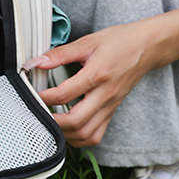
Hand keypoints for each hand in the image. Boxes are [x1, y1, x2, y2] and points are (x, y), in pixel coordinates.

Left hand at [24, 21, 156, 146]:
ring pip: (87, 134)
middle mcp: (105, 95)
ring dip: (65, 133)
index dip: (44, 97)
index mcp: (97, 75)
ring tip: (50, 122)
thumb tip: (37, 62)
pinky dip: (79, 137)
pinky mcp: (112, 111)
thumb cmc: (118, 42)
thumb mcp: (87, 42)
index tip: (32, 93)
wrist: (146, 47)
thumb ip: (60, 54)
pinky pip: (97, 134)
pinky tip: (67, 128)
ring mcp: (110, 106)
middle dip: (53, 121)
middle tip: (38, 113)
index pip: (65, 94)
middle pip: (77, 122)